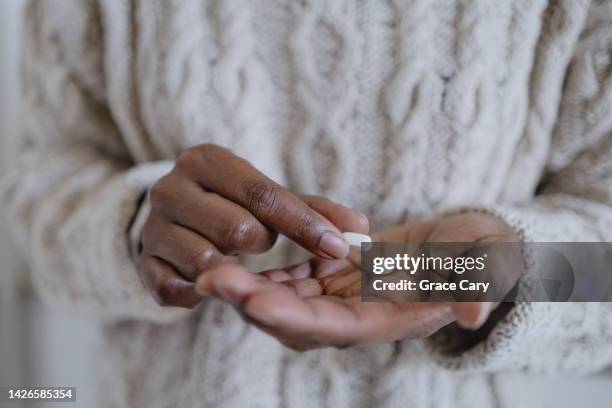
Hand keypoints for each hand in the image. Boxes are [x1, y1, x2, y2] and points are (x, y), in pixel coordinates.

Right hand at [139, 144, 367, 307]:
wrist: (174, 216)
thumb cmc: (231, 203)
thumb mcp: (267, 196)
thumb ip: (313, 210)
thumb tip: (360, 228)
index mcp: (206, 160)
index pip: (263, 195)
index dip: (305, 224)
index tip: (340, 247)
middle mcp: (171, 188)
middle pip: (238, 231)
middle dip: (262, 243)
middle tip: (259, 240)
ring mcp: (152, 228)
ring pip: (209, 263)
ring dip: (233, 268)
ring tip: (231, 255)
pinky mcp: (143, 264)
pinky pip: (178, 291)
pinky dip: (201, 292)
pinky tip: (211, 279)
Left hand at [194, 212, 518, 350]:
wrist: (461, 246)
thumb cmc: (481, 254)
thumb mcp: (488, 262)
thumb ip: (481, 286)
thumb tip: (472, 313)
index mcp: (391, 321)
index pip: (338, 329)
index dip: (297, 319)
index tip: (255, 303)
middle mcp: (358, 319)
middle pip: (296, 320)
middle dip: (253, 304)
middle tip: (209, 280)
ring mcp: (340, 299)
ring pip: (283, 301)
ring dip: (244, 288)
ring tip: (203, 268)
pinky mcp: (329, 278)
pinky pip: (287, 279)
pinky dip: (258, 272)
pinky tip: (227, 256)